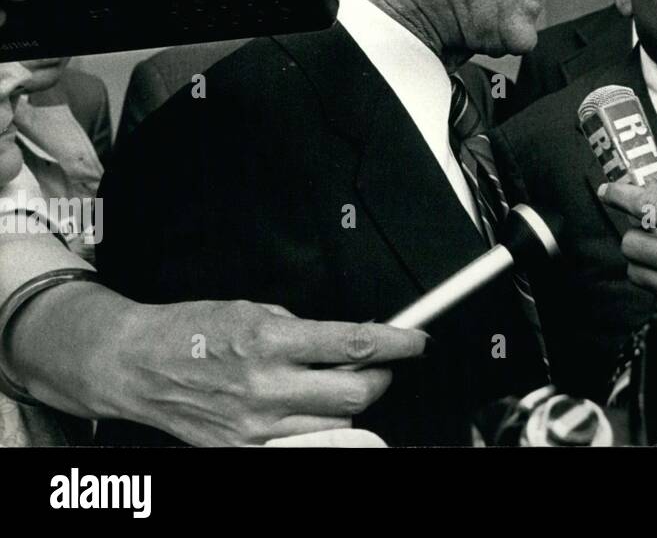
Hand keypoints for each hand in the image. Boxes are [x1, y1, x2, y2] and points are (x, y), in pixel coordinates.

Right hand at [104, 299, 425, 446]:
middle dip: (380, 377)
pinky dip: (318, 427)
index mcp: (269, 342)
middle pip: (356, 394)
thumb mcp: (254, 309)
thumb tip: (352, 339)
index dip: (397, 343)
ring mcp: (254, 426)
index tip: (418, 341)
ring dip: (349, 403)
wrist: (135, 364)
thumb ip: (305, 328)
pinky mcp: (242, 450)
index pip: (354, 344)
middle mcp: (265, 387)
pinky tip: (310, 408)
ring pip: (337, 424)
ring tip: (335, 384)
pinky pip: (303, 444)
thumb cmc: (192, 330)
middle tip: (378, 365)